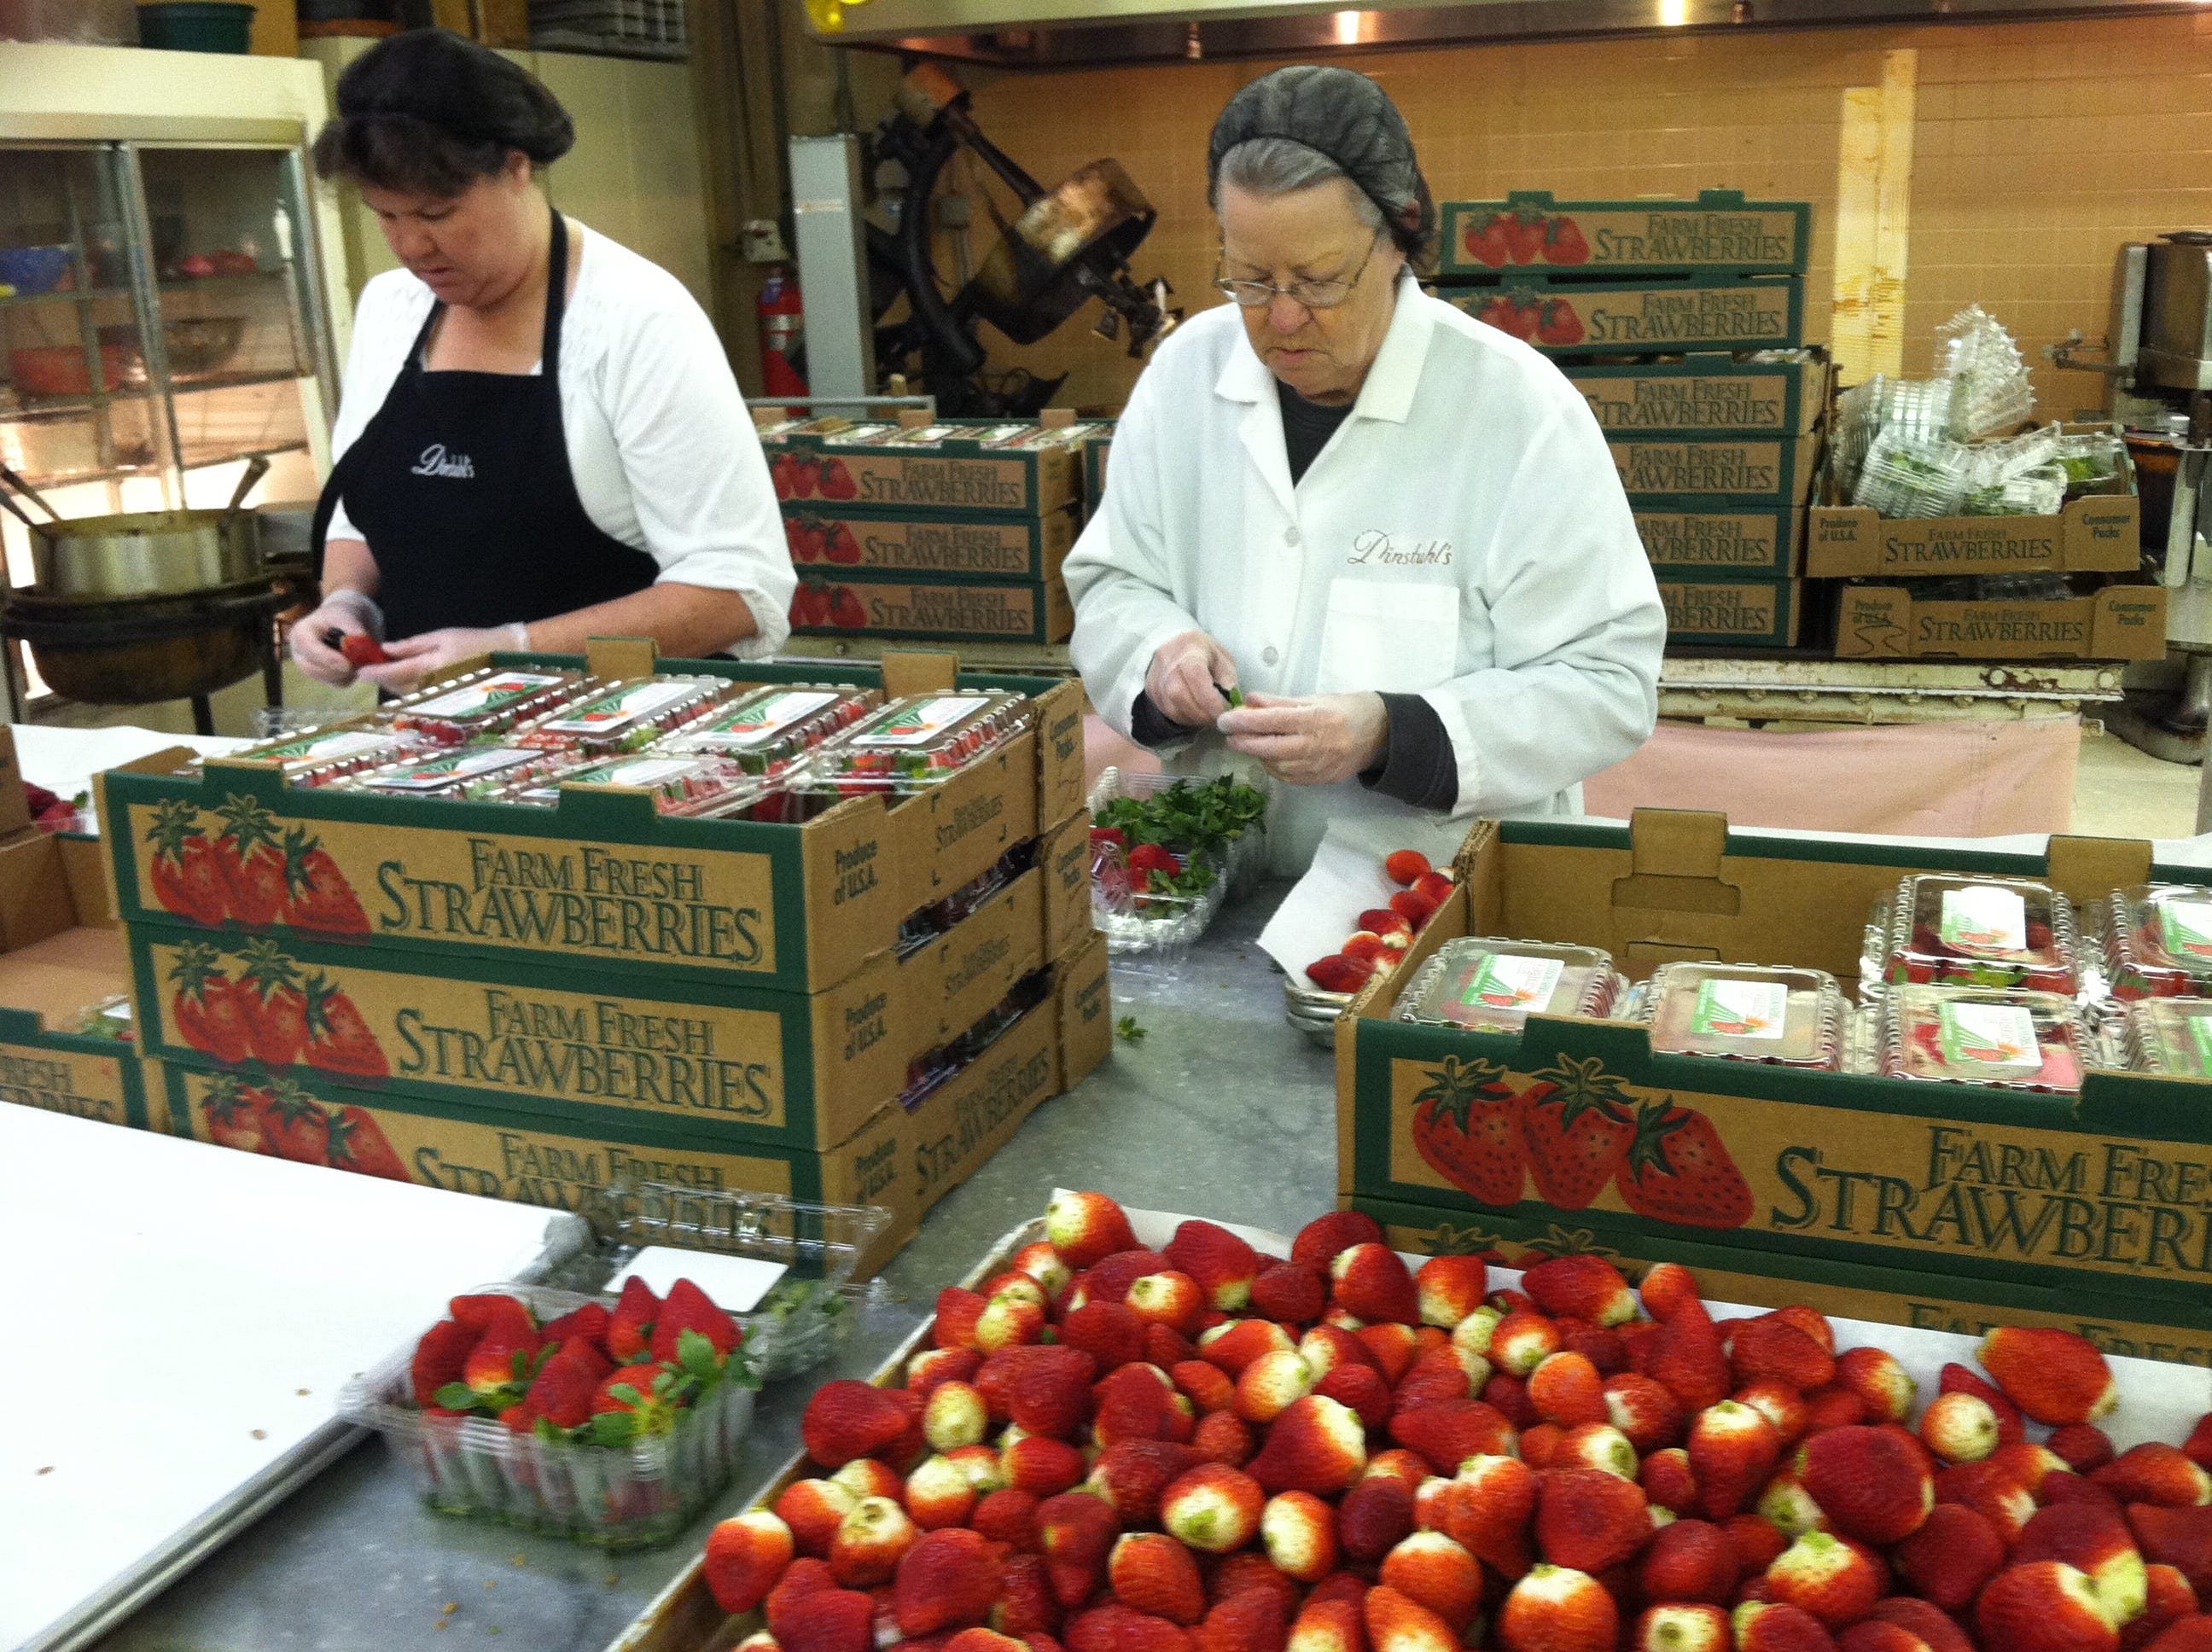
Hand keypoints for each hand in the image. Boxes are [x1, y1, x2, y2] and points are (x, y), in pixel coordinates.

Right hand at [288, 591, 381, 686]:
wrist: (343, 621)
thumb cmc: (342, 615)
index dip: (328, 659)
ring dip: (347, 672)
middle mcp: (299, 652)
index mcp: (301, 633)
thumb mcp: (347, 615)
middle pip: (315, 669)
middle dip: (339, 669)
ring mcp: (308, 666)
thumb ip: (353, 629)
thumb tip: (362, 641)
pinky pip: (337, 683)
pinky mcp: (322, 676)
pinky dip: (351, 676)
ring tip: (361, 659)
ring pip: (328, 678)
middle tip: (362, 663)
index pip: (310, 649)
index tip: (348, 665)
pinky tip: (357, 664)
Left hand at [357, 623, 525, 694]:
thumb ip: (412, 645)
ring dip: (393, 686)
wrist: (504, 657)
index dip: (375, 672)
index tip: (360, 670)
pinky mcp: (445, 701)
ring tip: (385, 673)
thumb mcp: (441, 636)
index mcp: (431, 666)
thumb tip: (385, 650)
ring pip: (407, 695)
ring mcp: (439, 696)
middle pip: (397, 687)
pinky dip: (407, 690)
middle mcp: (433, 686)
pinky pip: (419, 697)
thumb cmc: (473, 641)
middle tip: (370, 667)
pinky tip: (404, 680)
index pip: (395, 673)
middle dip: (382, 679)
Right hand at [1145, 630, 1240, 728]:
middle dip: (1203, 713)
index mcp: (1189, 650)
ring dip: (1195, 718)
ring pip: (1173, 708)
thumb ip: (1228, 679)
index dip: (1210, 698)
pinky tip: (1196, 714)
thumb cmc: (1203, 652)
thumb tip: (1231, 702)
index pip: (1195, 675)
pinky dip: (1186, 718)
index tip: (1225, 711)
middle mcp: (1168, 664)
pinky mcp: (1153, 693)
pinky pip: (1169, 712)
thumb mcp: (1222, 658)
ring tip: (1209, 717)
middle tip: (1219, 718)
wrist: (1174, 646)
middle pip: (1180, 695)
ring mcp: (1157, 680)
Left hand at [1219, 691, 1387, 786]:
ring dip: (1258, 754)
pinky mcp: (1320, 780)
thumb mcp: (1314, 698)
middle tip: (1228, 734)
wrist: (1380, 735)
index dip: (1246, 721)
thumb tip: (1249, 700)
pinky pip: (1288, 777)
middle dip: (1245, 742)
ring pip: (1277, 765)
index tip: (1226, 719)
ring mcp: (1319, 766)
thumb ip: (1281, 702)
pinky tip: (1268, 756)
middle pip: (1272, 748)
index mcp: (1317, 718)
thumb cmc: (1345, 709)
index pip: (1274, 721)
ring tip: (1249, 742)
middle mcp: (1318, 744)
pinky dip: (1273, 766)